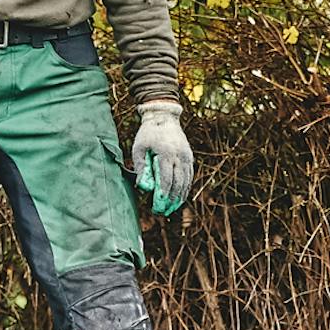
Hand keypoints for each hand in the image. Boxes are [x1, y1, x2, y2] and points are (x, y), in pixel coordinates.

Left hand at [131, 100, 192, 215]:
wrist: (164, 117)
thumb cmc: (148, 134)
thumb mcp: (139, 148)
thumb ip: (142, 167)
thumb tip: (144, 187)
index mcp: (167, 153)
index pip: (166, 179)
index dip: (163, 195)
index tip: (157, 206)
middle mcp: (180, 156)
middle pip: (178, 184)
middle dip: (170, 200)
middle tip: (162, 212)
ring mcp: (187, 157)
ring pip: (186, 182)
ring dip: (179, 198)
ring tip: (170, 209)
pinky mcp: (190, 158)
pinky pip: (189, 177)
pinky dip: (184, 189)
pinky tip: (178, 198)